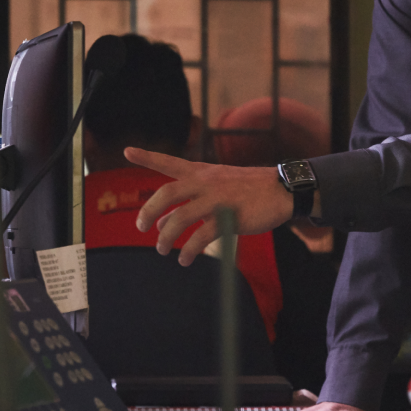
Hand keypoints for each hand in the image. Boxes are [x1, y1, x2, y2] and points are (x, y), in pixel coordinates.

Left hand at [126, 148, 295, 265]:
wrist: (282, 190)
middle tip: (140, 227)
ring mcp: (218, 199)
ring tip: (162, 250)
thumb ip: (190, 203)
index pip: (169, 162)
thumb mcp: (218, 188)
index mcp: (202, 172)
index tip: (127, 151)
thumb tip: (162, 225)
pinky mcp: (230, 218)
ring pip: (181, 218)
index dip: (147, 157)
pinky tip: (185, 260)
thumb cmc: (249, 190)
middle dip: (149, 211)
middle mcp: (206, 183)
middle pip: (167, 193)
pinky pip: (202, 236)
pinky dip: (190, 250)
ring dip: (167, 237)